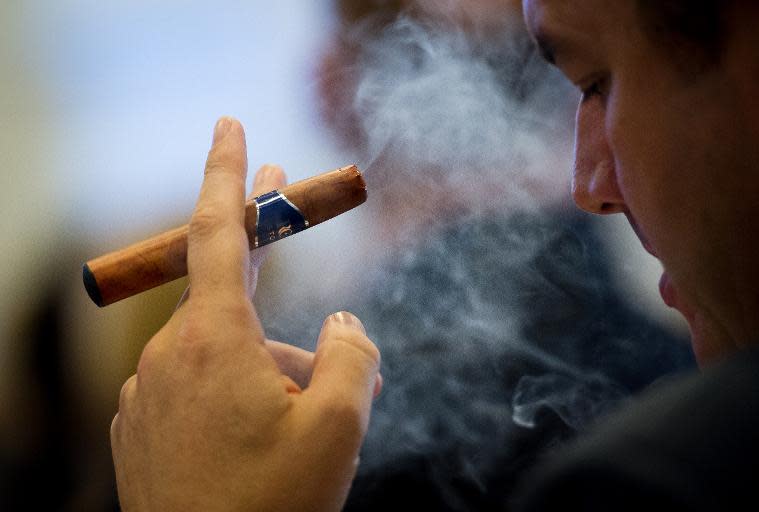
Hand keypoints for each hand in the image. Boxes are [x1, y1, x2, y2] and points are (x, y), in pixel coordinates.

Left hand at [111, 117, 381, 511]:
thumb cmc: (269, 505)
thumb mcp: (339, 426)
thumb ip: (354, 355)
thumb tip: (344, 324)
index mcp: (214, 339)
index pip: (216, 230)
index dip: (225, 172)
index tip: (230, 125)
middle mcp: (171, 355)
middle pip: (241, 308)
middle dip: (287, 317)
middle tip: (317, 306)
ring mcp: (149, 394)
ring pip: (227, 356)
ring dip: (274, 375)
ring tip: (312, 430)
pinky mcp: (142, 427)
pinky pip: (200, 390)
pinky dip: (240, 398)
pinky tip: (265, 444)